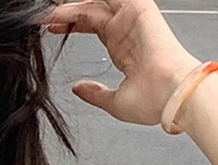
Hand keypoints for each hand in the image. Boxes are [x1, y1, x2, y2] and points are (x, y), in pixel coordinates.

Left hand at [42, 0, 202, 125]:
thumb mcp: (113, 102)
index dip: (71, 25)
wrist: (172, 95)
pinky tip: (73, 4)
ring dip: (75, 5)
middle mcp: (127, 30)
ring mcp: (133, 18)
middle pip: (91, 11)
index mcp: (123, 48)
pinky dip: (93, 0)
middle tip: (45, 17)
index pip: (92, 27)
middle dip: (67, 13)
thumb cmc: (154, 101)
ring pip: (98, 1)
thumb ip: (95, 94)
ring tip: (51, 11)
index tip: (51, 29)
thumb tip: (78, 89)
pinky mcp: (139, 9)